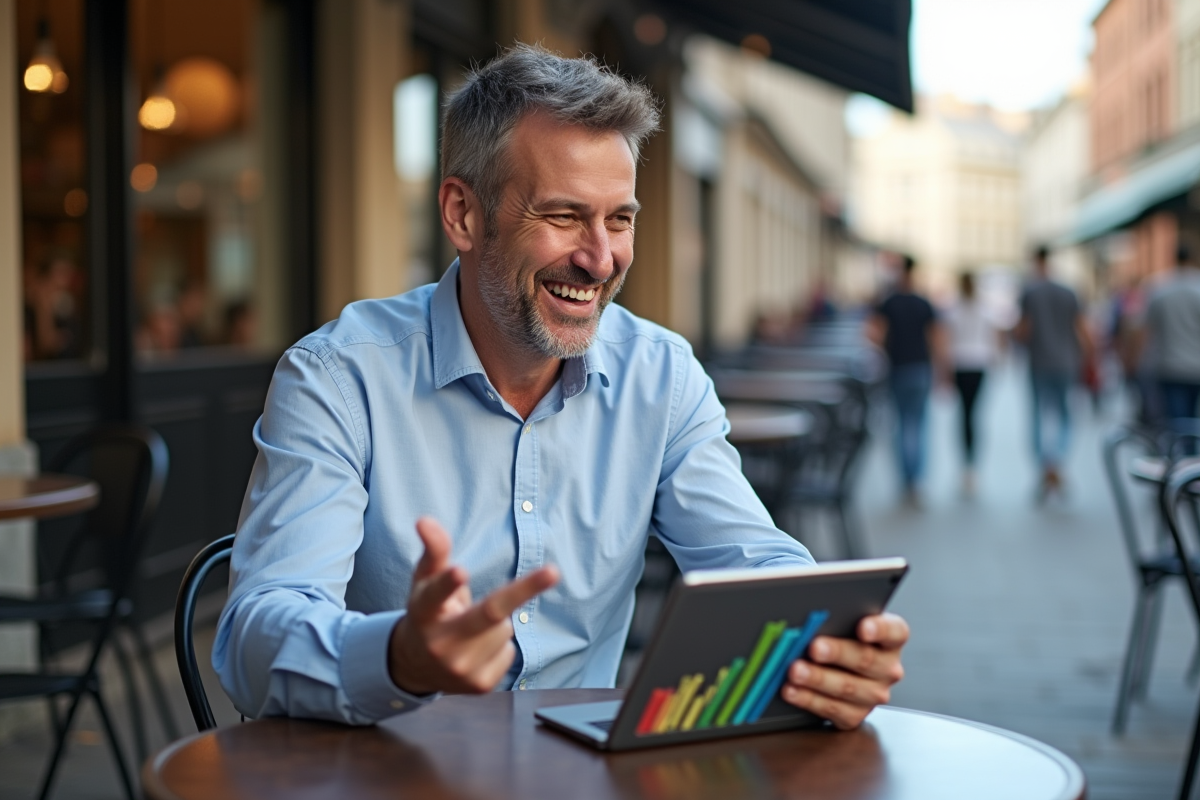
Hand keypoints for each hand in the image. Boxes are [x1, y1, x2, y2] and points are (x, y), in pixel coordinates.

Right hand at [387, 517, 558, 695]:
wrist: (415, 668)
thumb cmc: (427, 613)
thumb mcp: (423, 583)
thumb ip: (433, 551)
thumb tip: (425, 519)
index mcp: (423, 612)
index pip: (435, 595)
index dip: (448, 583)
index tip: (460, 571)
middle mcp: (439, 643)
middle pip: (488, 613)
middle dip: (522, 591)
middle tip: (553, 570)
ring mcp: (460, 668)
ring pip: (503, 629)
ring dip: (495, 623)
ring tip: (470, 630)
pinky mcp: (479, 686)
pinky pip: (508, 651)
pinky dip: (498, 646)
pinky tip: (476, 650)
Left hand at [781, 612, 908, 729]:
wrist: (834, 667)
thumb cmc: (838, 635)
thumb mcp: (841, 622)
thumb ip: (834, 617)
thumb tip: (809, 616)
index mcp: (890, 639)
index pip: (894, 631)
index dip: (879, 629)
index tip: (863, 628)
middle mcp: (887, 668)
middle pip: (865, 660)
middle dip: (836, 653)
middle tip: (814, 647)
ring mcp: (873, 694)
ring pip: (846, 688)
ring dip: (817, 679)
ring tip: (795, 670)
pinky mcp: (855, 714)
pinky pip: (832, 709)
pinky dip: (808, 699)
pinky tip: (792, 690)